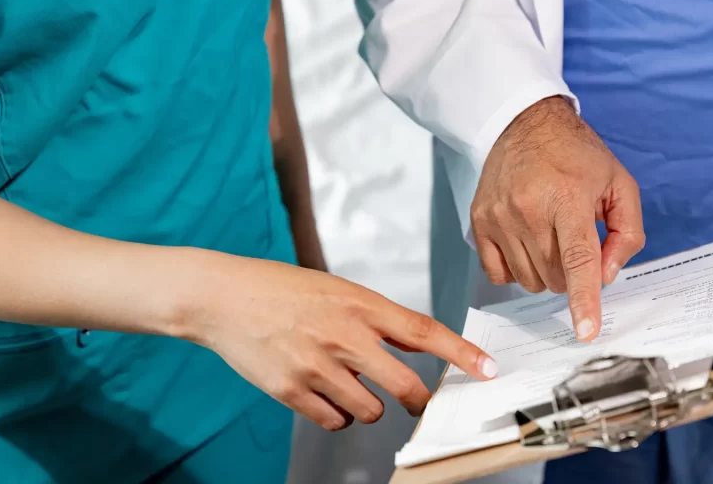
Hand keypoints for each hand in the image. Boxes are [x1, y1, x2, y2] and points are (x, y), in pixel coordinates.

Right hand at [185, 254, 497, 430]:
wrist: (224, 297)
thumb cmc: (285, 290)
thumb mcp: (339, 290)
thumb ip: (376, 318)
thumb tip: (415, 344)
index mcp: (360, 304)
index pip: (424, 331)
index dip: (461, 353)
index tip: (488, 368)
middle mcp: (343, 336)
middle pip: (404, 386)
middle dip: (418, 402)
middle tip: (418, 403)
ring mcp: (316, 366)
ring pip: (369, 411)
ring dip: (368, 406)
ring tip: (346, 384)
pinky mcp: (291, 391)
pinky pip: (335, 421)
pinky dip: (337, 415)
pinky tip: (323, 393)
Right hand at [471, 96, 644, 341]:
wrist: (525, 123)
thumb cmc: (577, 154)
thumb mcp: (620, 183)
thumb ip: (626, 233)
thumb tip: (607, 276)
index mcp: (568, 197)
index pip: (577, 258)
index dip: (584, 299)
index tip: (585, 331)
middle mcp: (529, 208)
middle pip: (555, 277)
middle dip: (573, 274)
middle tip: (575, 243)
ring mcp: (499, 217)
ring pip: (529, 281)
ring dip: (547, 273)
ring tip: (551, 238)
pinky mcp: (479, 222)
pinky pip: (499, 274)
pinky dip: (518, 270)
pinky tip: (527, 244)